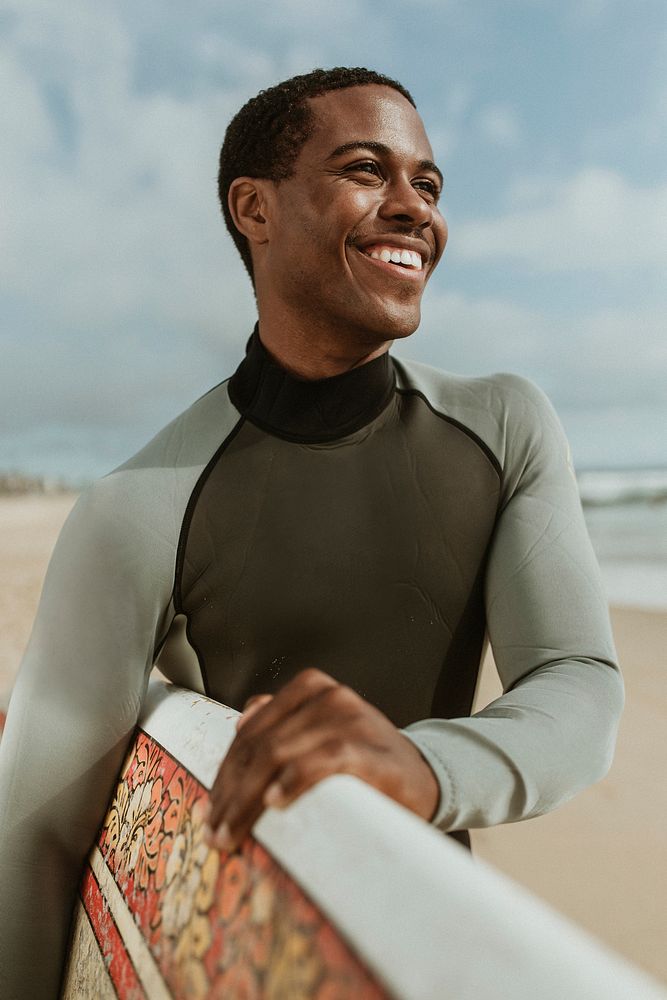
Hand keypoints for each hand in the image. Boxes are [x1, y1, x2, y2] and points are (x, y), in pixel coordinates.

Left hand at [204, 668, 439, 851]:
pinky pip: (322, 761)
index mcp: (311, 688)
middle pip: (260, 745)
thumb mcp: (323, 732)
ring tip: (232, 832)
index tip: (209, 808)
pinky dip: (293, 781)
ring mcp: (349, 719)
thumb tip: (242, 720)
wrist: (424, 776)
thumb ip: (285, 721)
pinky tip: (274, 802)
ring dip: (247, 799)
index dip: (225, 771)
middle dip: (230, 792)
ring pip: (279, 754)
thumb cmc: (366, 760)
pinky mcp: (367, 749)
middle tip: (214, 831)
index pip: (252, 731)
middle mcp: (328, 696)